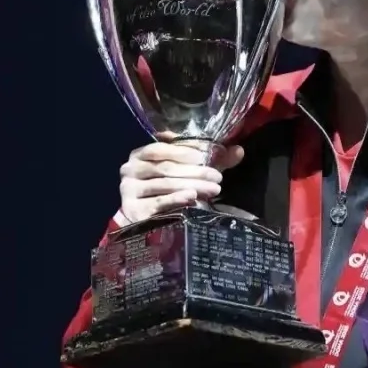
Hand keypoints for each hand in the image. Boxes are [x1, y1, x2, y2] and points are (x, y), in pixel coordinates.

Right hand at [118, 134, 243, 223]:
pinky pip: (158, 202)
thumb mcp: (190, 173)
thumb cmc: (169, 190)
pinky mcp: (132, 209)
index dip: (187, 151)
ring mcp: (129, 189)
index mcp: (141, 154)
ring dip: (192, 185)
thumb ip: (213, 161)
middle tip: (218, 177)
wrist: (145, 220)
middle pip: (167, 167)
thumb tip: (239, 151)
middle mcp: (130, 169)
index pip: (163, 147)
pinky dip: (175, 199)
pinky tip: (191, 198)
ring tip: (214, 188)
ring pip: (165, 184)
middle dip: (196, 172)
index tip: (210, 155)